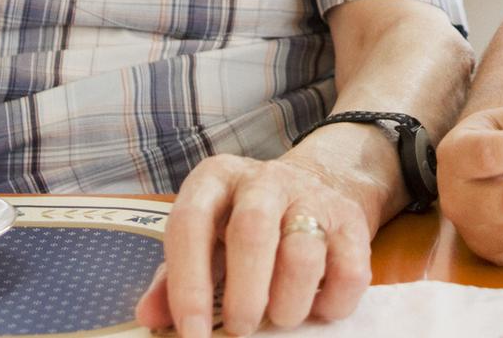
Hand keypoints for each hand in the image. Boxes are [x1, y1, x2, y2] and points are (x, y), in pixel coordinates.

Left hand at [135, 153, 373, 336]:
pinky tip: (316, 306)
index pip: (191, 222)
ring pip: (303, 253)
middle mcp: (264, 180)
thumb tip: (149, 316)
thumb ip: (175, 276)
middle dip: (245, 293)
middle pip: (252, 231)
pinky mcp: (353, 222)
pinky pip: (349, 272)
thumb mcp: (206, 237)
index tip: (192, 331)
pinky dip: (331, 303)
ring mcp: (313, 197)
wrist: (319, 183)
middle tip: (241, 328)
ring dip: (287, 303)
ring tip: (279, 318)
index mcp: (216, 179)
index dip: (188, 283)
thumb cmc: (245, 222)